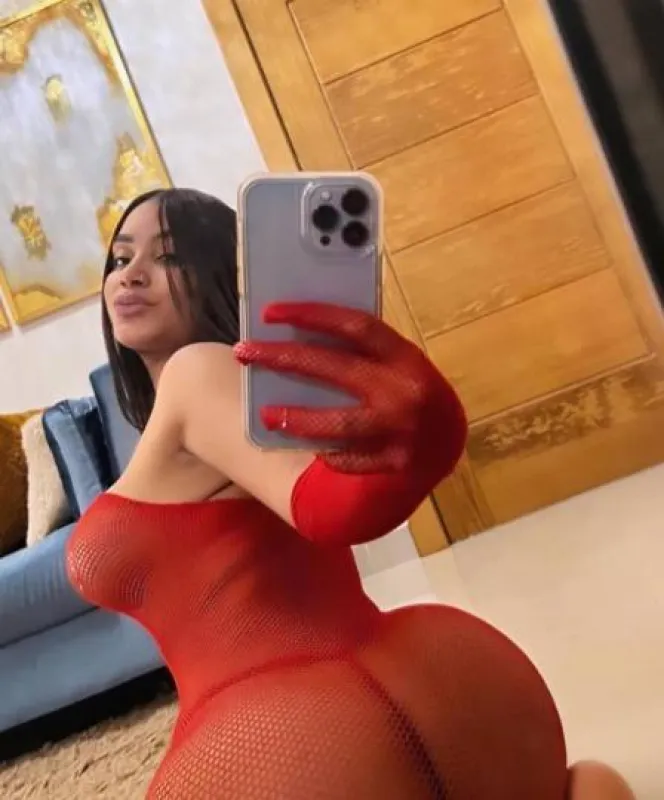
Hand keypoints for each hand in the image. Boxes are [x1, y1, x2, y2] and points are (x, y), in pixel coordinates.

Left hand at [234, 302, 466, 473]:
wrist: (449, 442)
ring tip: (265, 414)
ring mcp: (399, 430)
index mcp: (405, 356)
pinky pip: (346, 457)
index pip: (354, 325)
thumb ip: (364, 352)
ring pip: (335, 425)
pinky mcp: (392, 463)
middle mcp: (403, 391)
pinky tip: (305, 442)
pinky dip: (323, 449)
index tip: (271, 312)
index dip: (310, 315)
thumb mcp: (399, 362)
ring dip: (294, 419)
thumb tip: (302, 336)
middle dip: (282, 358)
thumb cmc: (415, 391)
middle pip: (333, 369)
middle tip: (245, 351)